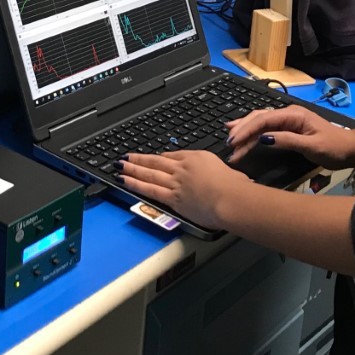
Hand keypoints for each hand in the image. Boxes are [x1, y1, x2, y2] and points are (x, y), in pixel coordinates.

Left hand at [119, 150, 248, 230]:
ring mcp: (175, 182)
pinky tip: (124, 180)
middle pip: (157, 161)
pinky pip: (149, 190)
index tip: (152, 157)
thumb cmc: (235, 187)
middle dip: (140, 159)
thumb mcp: (229, 171)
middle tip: (126, 156)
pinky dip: (135, 184)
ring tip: (119, 166)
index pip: (174, 156)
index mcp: (196, 158)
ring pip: (149, 173)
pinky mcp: (172, 198)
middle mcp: (183, 168)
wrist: (230, 198)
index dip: (160, 157)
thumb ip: (220, 173)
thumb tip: (226, 177)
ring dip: (132, 169)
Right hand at [225, 107, 354, 169]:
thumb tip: (263, 138)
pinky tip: (243, 134)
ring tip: (229, 137)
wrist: (350, 149)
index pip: (264, 120)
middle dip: (242, 130)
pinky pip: (266, 128)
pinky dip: (253, 132)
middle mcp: (288, 113)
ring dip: (245, 130)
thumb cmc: (334, 147)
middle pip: (259, 118)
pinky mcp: (288, 127)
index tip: (234, 141)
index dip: (246, 130)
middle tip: (228, 143)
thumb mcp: (312, 146)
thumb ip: (287, 141)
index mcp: (293, 115)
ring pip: (260, 122)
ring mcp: (287, 120)